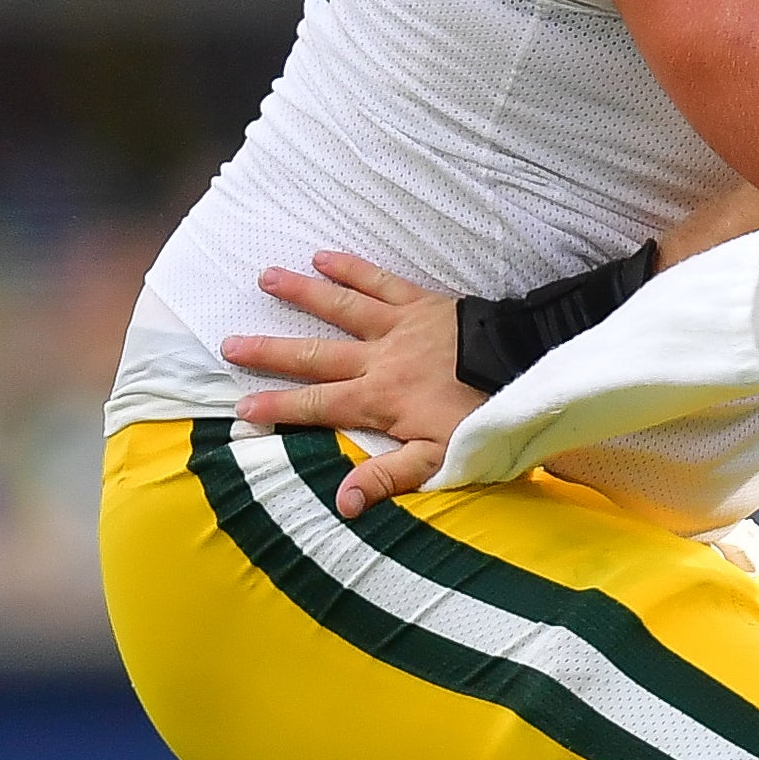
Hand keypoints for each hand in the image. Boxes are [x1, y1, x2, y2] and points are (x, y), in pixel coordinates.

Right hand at [225, 251, 486, 519]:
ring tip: (265, 278)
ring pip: (340, 307)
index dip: (277, 406)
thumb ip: (388, 478)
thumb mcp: (440, 460)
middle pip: (315, 354)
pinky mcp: (423, 302)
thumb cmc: (485, 418)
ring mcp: (399, 326)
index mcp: (378, 400)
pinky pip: (380, 281)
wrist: (529, 367)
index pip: (316, 405)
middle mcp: (379, 359)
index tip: (239, 407)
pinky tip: (324, 256)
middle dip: (270, 351)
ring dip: (302, 293)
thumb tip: (341, 503)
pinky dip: (352, 268)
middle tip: (228, 344)